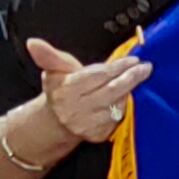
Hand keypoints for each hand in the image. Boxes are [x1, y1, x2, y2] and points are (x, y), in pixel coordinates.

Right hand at [25, 36, 148, 147]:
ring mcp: (88, 125)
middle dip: (131, 77)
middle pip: (112, 90)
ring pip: (118, 104)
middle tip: (145, 67)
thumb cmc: (61, 90)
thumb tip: (32, 42)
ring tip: (136, 78)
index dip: (118, 66)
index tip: (133, 60)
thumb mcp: (55, 70)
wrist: (57, 121)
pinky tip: (125, 97)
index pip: (99, 75)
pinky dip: (124, 106)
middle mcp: (76, 110)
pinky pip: (118, 118)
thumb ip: (49, 56)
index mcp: (66, 90)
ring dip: (129, 91)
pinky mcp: (98, 135)